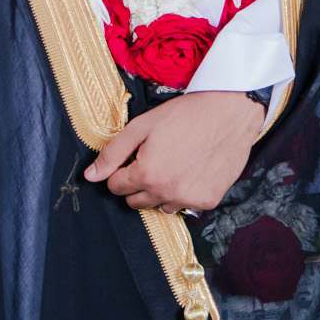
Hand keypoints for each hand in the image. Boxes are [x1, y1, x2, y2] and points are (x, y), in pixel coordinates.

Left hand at [85, 91, 264, 212]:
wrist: (229, 113)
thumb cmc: (183, 115)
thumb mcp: (140, 127)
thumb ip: (112, 154)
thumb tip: (90, 176)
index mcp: (146, 175)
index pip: (115, 187)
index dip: (120, 171)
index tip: (132, 158)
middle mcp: (167, 193)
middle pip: (135, 202)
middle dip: (136, 184)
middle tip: (151, 160)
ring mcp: (190, 200)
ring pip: (160, 206)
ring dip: (160, 191)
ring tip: (172, 164)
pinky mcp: (209, 201)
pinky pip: (185, 206)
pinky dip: (183, 193)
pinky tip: (190, 170)